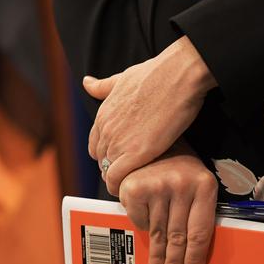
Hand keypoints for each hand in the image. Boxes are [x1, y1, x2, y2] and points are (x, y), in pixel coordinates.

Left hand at [84, 36, 216, 193]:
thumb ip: (103, 86)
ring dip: (119, 180)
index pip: (95, 145)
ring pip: (108, 171)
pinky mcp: (136, 153)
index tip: (120, 160)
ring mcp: (118, 142)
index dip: (107, 155)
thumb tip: (86, 82)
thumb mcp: (122, 78)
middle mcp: (106, 130)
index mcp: (103, 114)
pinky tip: (134, 189)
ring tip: (134, 184)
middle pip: (101, 160)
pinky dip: (122, 187)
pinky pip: (118, 179)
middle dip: (113, 168)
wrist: (177, 76)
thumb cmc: (156, 74)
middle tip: (130, 175)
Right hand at [118, 141, 216, 263]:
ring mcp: (157, 187)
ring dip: (157, 257)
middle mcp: (182, 186)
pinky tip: (145, 231)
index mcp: (204, 185)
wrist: (151, 124)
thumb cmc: (175, 157)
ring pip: (157, 232)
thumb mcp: (194, 176)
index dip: (195, 258)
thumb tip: (189, 247)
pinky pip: (138, 219)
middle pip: (179, 237)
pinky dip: (141, 225)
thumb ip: (194, 206)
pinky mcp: (134, 187)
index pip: (200, 232)